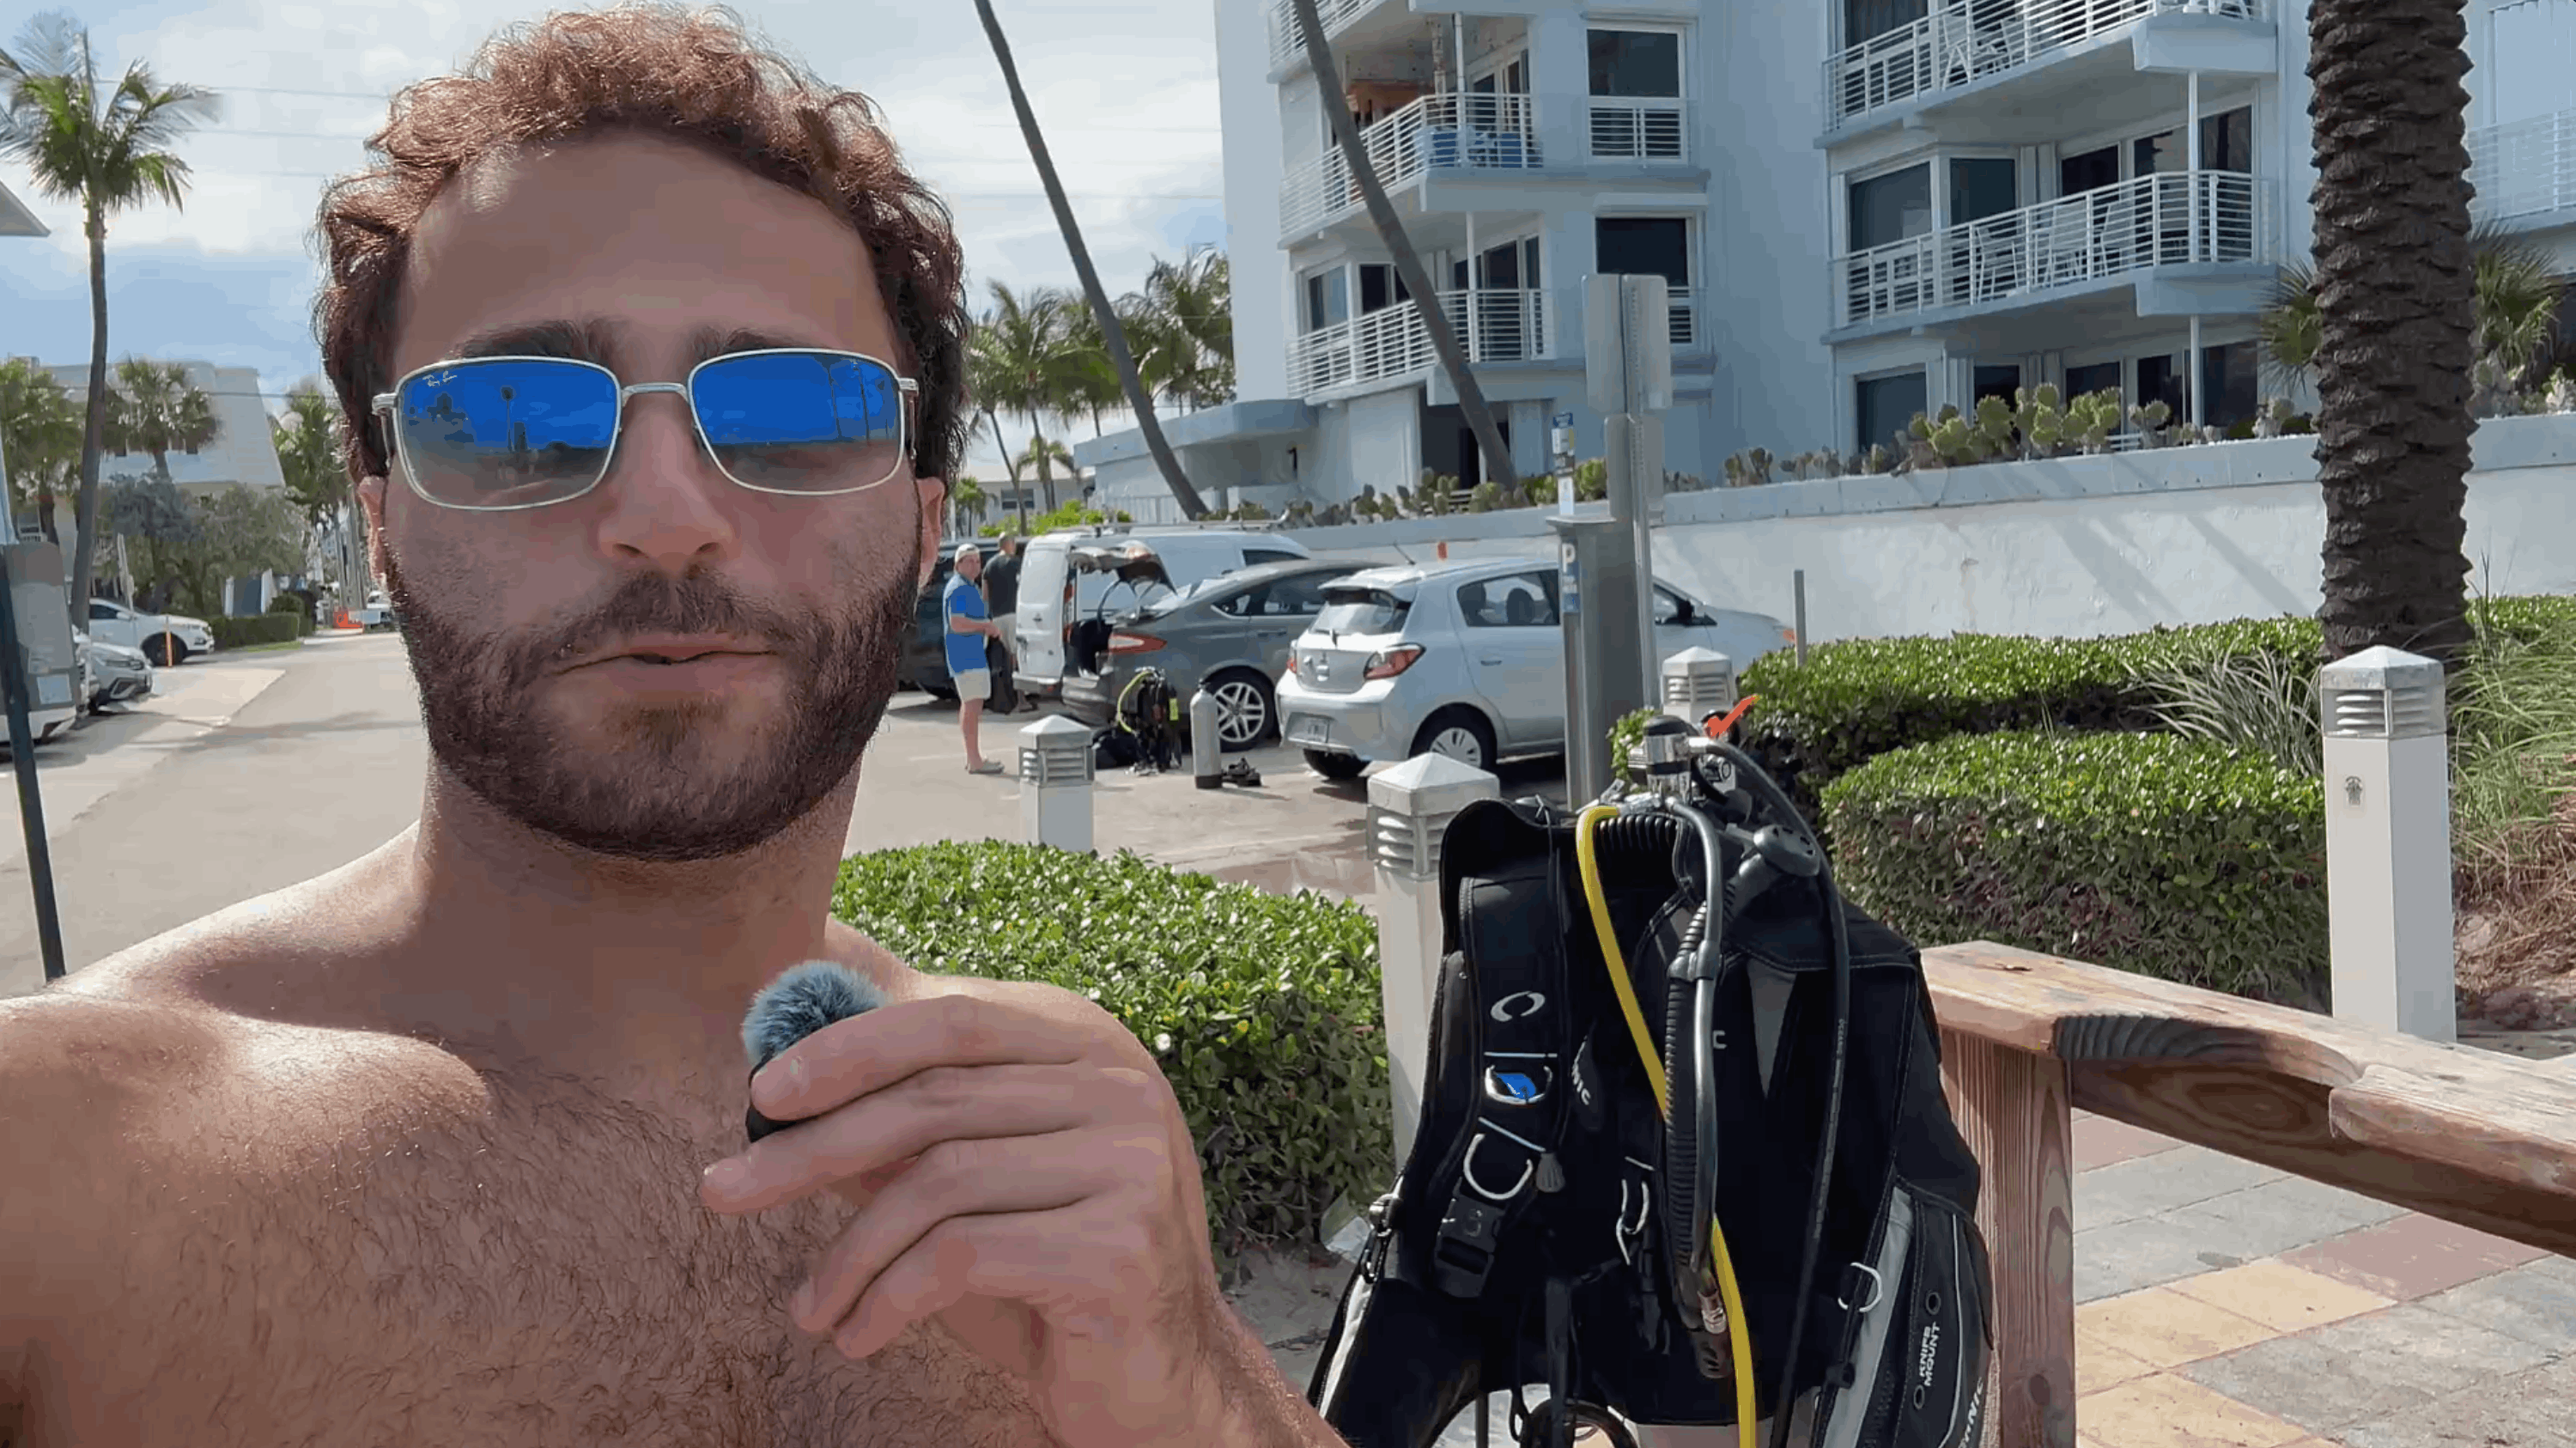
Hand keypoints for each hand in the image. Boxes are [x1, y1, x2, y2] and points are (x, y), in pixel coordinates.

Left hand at [698, 990, 1236, 1447]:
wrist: (1154, 1382)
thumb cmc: (1043, 1270)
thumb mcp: (970, 1178)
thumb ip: (909, 1112)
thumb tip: (782, 1048)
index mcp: (1086, 1046)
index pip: (950, 1019)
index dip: (848, 1047)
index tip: (760, 1093)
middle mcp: (1120, 1087)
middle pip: (934, 1098)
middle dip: (813, 1148)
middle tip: (724, 1190)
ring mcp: (1131, 1161)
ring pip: (938, 1181)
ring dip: (847, 1251)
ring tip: (809, 1307)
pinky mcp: (1120, 1246)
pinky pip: (962, 1255)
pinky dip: (888, 1297)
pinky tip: (857, 1336)